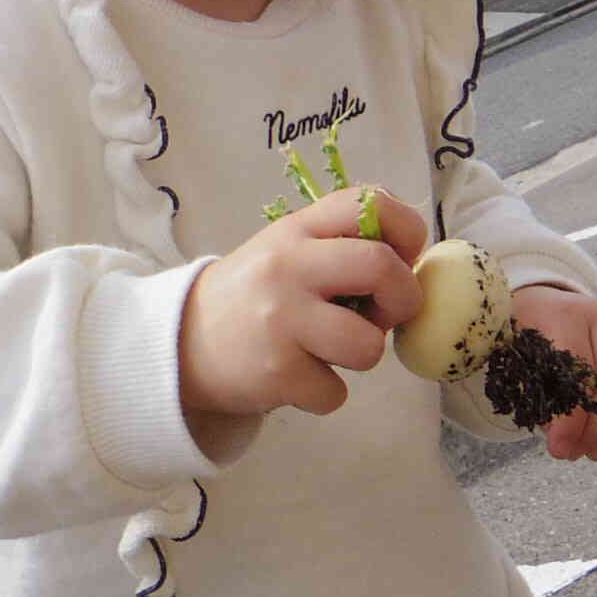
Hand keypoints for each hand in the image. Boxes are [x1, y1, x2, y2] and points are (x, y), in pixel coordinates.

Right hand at [178, 187, 427, 433]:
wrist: (183, 344)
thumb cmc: (254, 295)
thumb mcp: (286, 250)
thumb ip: (339, 244)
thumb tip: (413, 263)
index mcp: (296, 230)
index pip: (368, 203)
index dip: (406, 230)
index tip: (403, 258)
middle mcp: (288, 267)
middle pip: (381, 268)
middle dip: (404, 298)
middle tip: (388, 314)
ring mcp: (281, 320)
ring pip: (368, 344)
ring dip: (363, 354)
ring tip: (330, 349)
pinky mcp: (277, 372)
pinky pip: (336, 392)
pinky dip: (325, 393)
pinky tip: (298, 378)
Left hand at [512, 286, 596, 463]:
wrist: (543, 305)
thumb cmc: (526, 336)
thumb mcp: (518, 358)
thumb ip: (538, 396)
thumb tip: (564, 442)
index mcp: (567, 316)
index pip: (580, 373)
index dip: (572, 419)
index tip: (559, 449)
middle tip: (576, 453)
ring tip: (594, 451)